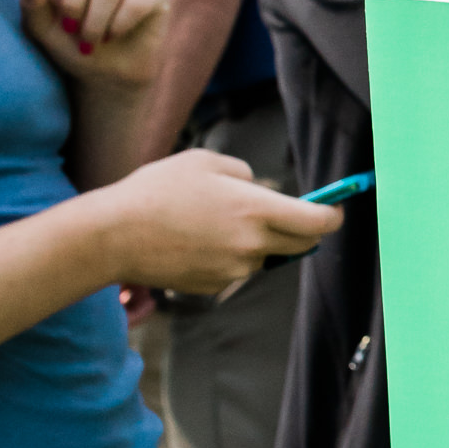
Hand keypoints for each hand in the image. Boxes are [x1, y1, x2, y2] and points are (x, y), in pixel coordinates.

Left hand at [19, 0, 168, 88]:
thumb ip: (32, 3)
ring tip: (90, 40)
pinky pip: (137, 1)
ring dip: (96, 21)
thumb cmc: (70, 42)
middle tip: (70, 28)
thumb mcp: (42, 28)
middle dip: (74, 1)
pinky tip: (114, 34)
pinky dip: (119, 25)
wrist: (105, 71)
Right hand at [97, 151, 341, 298]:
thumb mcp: (204, 161)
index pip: (318, 222)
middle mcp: (252, 245)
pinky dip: (231, 255)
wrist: (114, 236)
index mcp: (256, 210)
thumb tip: (259, 189)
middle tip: (288, 212)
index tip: (334, 208)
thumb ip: (243, 173)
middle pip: (302, 243)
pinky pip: (237, 268)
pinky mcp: (215, 286)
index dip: (333, 215)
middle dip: (303, 228)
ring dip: (259, 240)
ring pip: (265, 254)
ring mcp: (235, 270)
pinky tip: (198, 240)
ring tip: (216, 220)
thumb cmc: (157, 190)